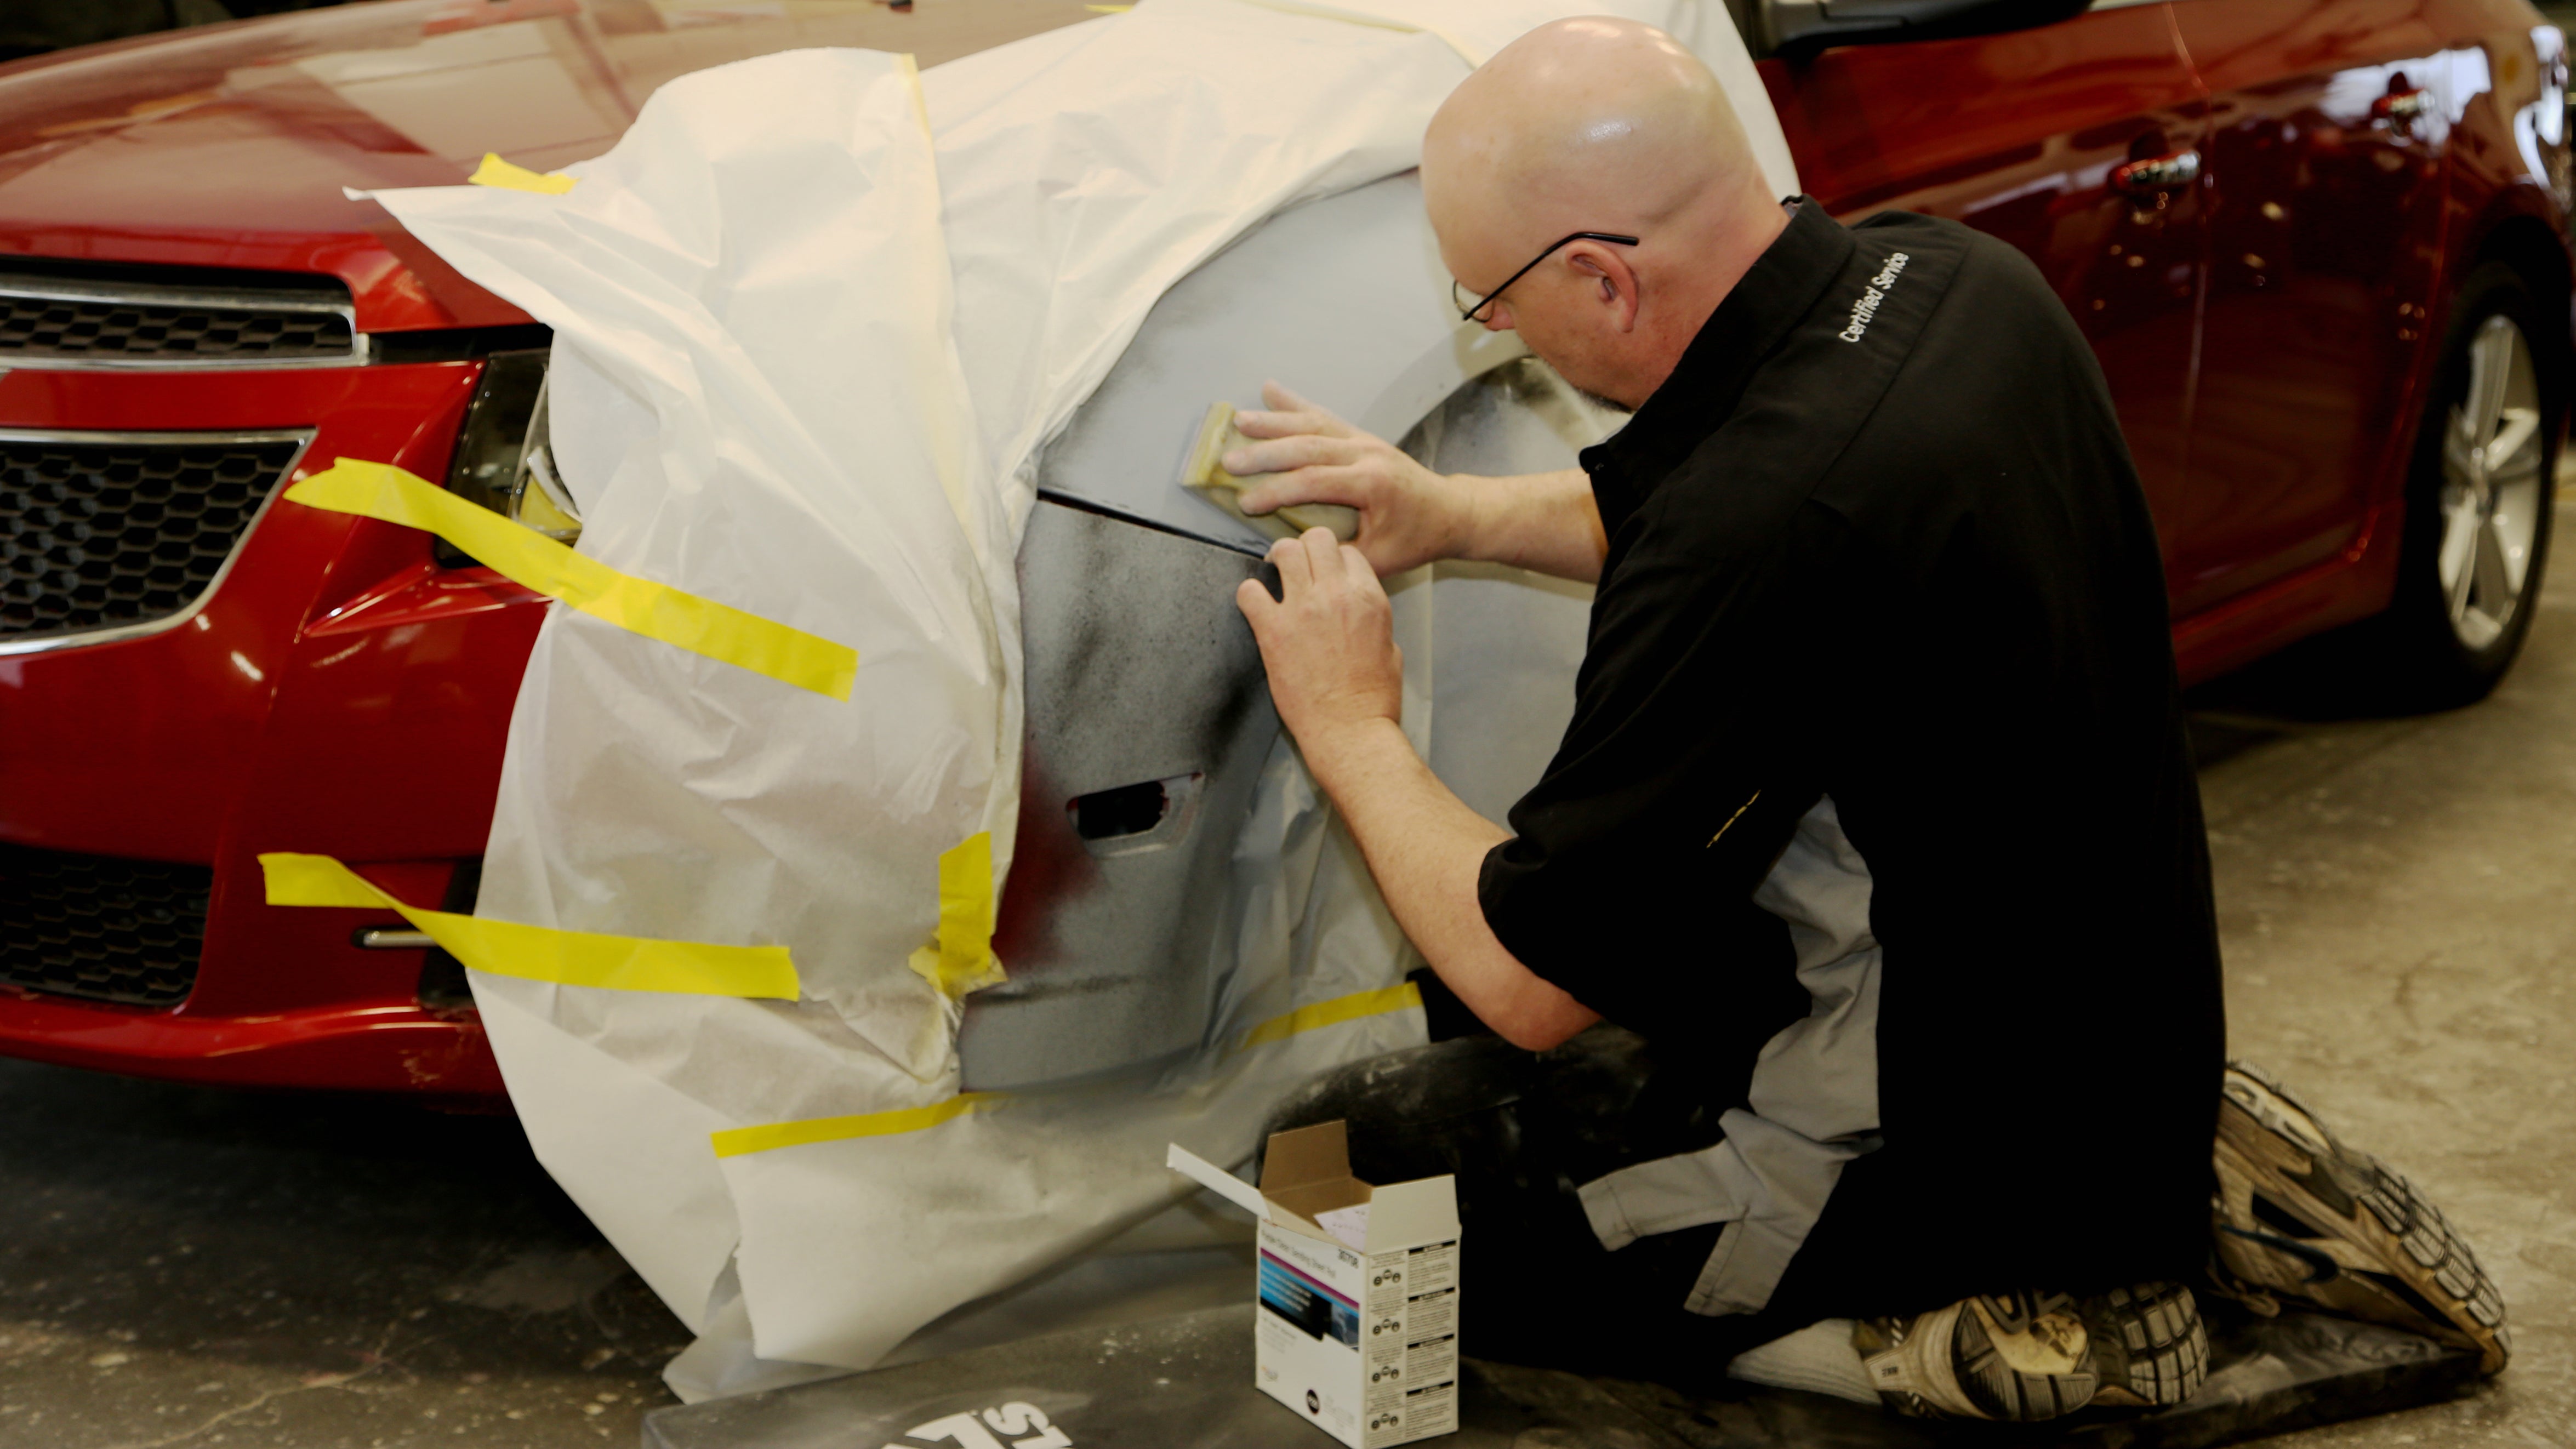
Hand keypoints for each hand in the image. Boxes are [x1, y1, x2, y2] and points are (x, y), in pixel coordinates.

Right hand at [1225, 380, 1472, 575]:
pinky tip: (1270, 390)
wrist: (1449, 512)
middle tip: (1230, 461)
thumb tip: (1288, 557)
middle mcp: (1366, 454)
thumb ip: (1336, 559)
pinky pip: (1324, 416)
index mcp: (1372, 484)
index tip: (1246, 503)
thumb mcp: (1380, 560)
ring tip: (1239, 421)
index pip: (1315, 482)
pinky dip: (1295, 403)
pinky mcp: (1360, 435)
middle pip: (1308, 446)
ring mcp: (1363, 440)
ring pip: (1313, 424)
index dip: (1277, 492)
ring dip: (1274, 421)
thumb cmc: (1416, 538)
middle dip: (1265, 453)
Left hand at [1235, 526, 1404, 754]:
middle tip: (1296, 566)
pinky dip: (1249, 595)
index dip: (1334, 560)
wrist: (1350, 730)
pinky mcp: (1274, 630)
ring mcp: (1303, 609)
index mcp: (1369, 597)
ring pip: (1284, 551)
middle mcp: (1337, 594)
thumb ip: (1374, 621)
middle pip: (1317, 539)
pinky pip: (1250, 591)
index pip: (1348, 551)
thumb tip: (1360, 614)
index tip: (1324, 573)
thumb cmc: (1374, 699)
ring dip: (1277, 560)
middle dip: (1306, 548)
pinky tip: (1255, 607)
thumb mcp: (1391, 649)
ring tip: (1274, 576)